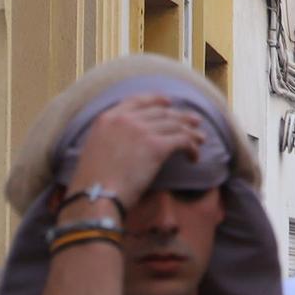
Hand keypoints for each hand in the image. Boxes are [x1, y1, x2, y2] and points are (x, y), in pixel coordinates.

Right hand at [68, 96, 208, 208]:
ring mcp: (141, 130)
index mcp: (107, 118)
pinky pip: (183, 141)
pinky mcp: (156, 146)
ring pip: (176, 125)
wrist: (95, 195)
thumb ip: (112, 136)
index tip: (169, 103)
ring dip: (192, 133)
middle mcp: (125, 120)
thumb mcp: (96, 148)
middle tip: (195, 122)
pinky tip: (194, 157)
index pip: (137, 100)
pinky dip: (192, 148)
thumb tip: (134, 139)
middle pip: (162, 113)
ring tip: (201, 139)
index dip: (156, 100)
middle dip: (181, 117)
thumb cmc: (93, 181)